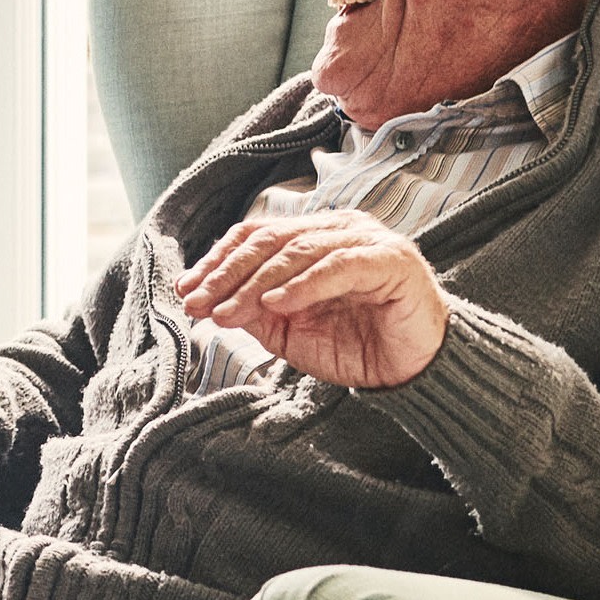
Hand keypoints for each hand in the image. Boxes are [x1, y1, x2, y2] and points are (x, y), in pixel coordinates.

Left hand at [175, 210, 448, 388]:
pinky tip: (278, 303)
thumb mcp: (289, 329)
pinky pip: (338, 265)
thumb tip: (208, 297)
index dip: (218, 260)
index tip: (187, 289)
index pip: (255, 235)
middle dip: (227, 273)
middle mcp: (337, 228)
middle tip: (199, 302)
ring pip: (298, 250)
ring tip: (228, 311)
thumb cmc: (355, 345)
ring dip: (256, 283)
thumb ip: (253, 308)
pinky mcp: (391, 260)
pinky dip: (303, 284)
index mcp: (313, 236)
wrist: (412, 370)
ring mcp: (366, 240)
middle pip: (269, 239)